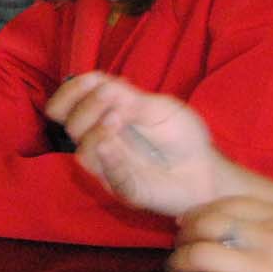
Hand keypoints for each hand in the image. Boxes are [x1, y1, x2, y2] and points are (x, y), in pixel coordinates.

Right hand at [45, 72, 220, 216]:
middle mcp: (99, 142)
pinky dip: (108, 158)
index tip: (90, 83)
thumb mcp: (160, 107)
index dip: (70, 92)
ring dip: (94, 132)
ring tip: (117, 118)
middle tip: (110, 97)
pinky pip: (109, 176)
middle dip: (86, 108)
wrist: (206, 169)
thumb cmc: (181, 134)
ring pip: (84, 153)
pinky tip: (110, 144)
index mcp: (102, 118)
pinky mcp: (125, 188)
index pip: (66, 105)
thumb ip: (130, 98)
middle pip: (70, 125)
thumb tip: (100, 87)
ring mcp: (110, 166)